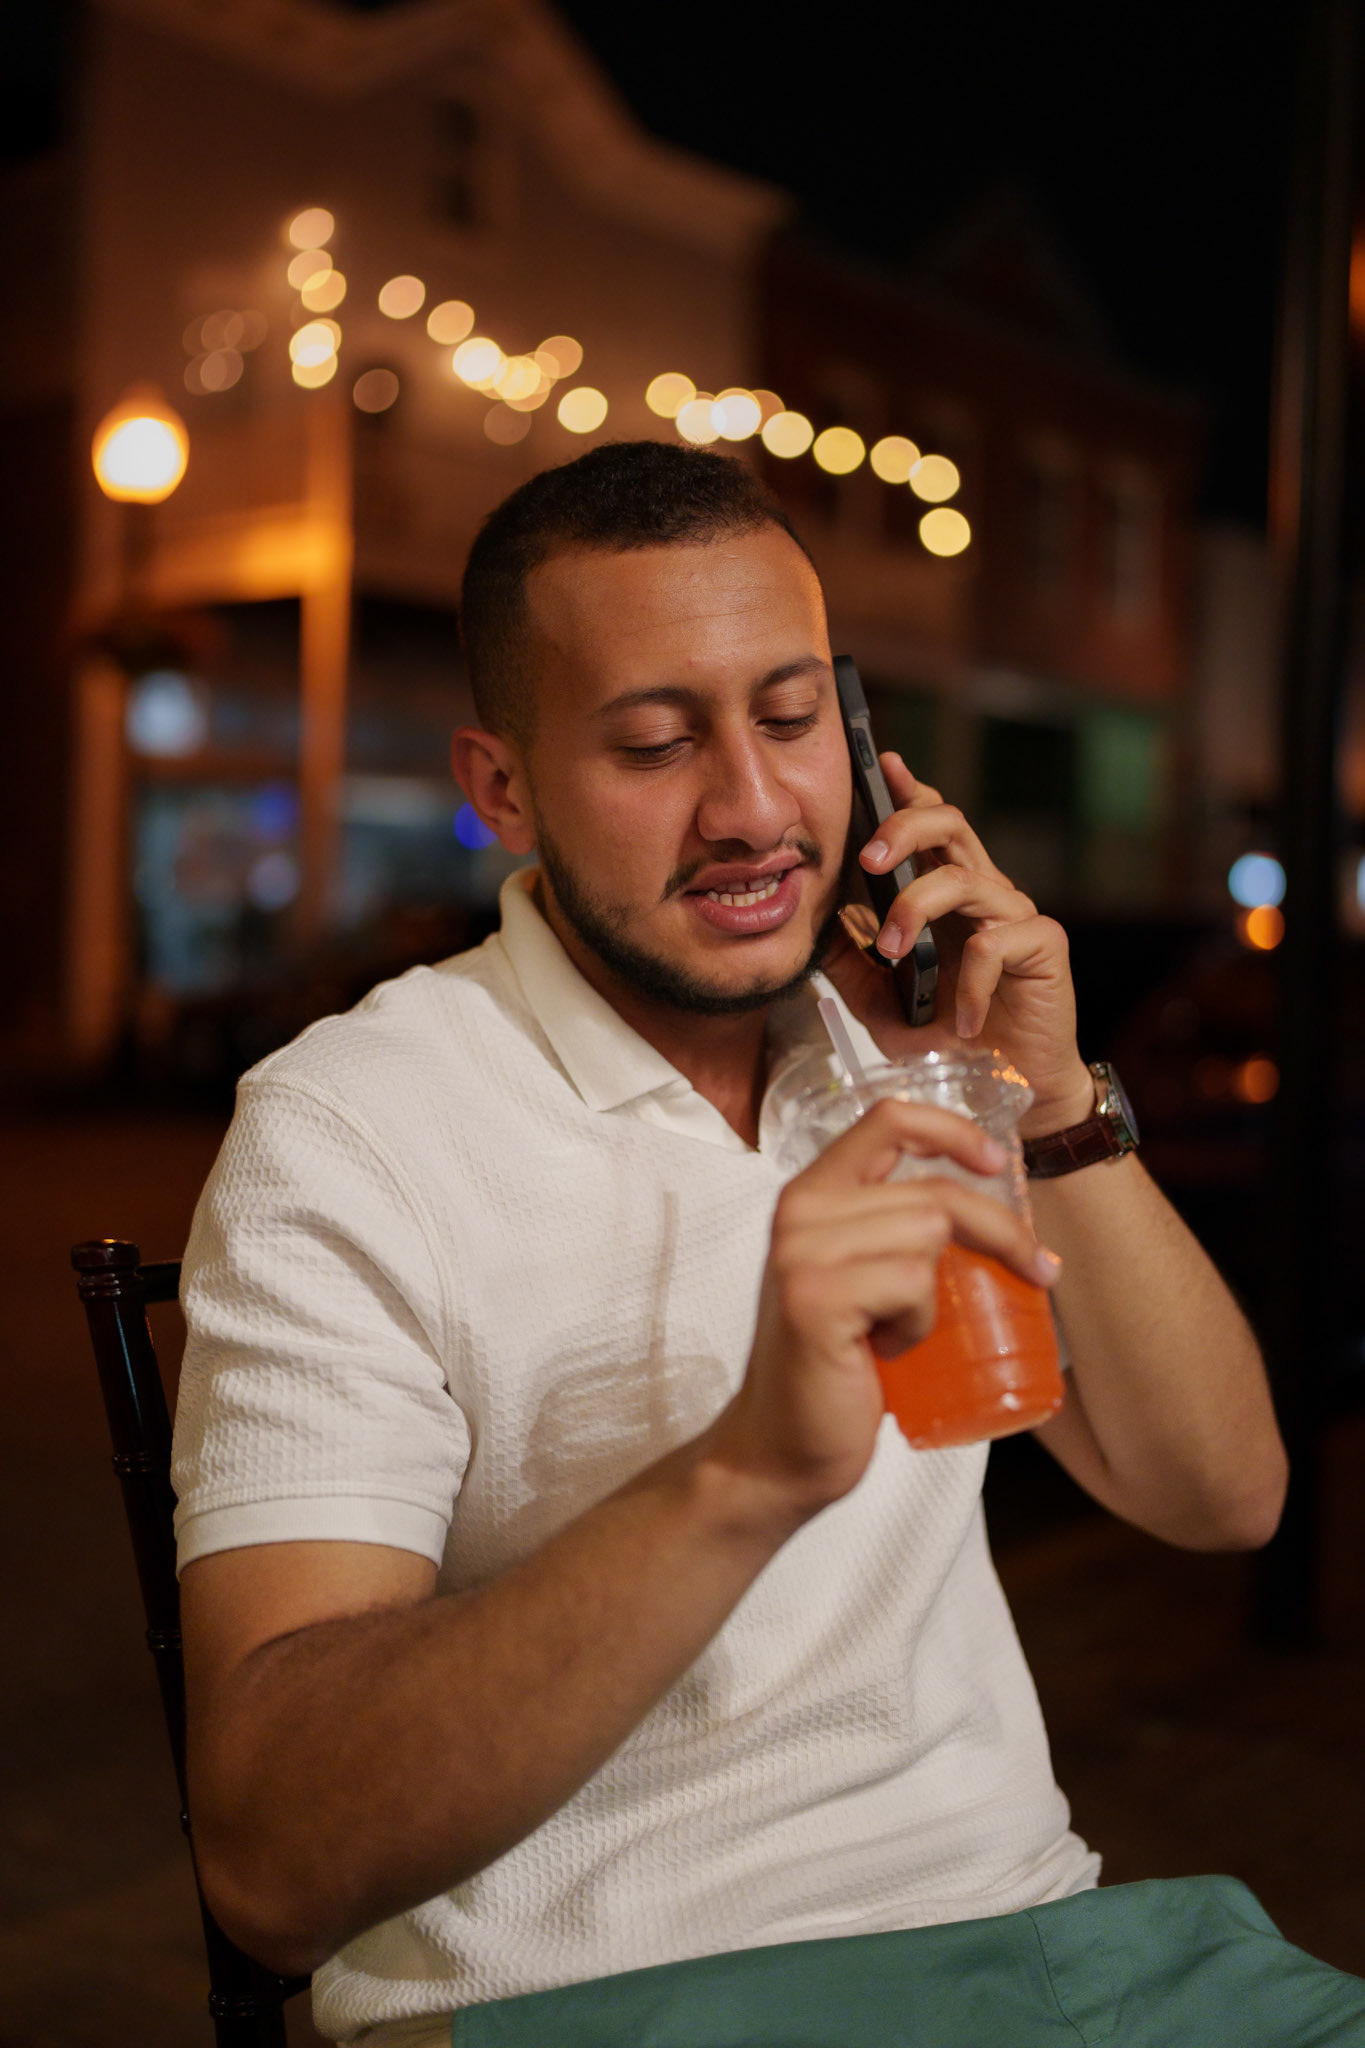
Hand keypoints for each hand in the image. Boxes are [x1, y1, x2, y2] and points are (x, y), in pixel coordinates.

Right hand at [706, 1098, 1061, 1519]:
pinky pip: (912, 1283)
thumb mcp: (863, 1278)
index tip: (997, 1163)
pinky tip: (886, 1351)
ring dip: (939, 1294)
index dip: (953, 1130)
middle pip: (934, 1191)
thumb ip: (894, 1229)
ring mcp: (801, 1254)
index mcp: (810, 1194)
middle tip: (1039, 1272)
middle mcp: (799, 1211)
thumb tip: (999, 1207)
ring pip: (929, 1233)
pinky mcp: (815, 1299)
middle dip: (1001, 1233)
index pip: (888, 1117)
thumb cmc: (837, 1369)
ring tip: (902, 1332)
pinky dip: (919, 1324)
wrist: (783, 1450)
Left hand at [823, 753, 1094, 1136]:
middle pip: (951, 823)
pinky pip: (997, 943)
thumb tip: (813, 926)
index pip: (930, 826)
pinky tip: (964, 1023)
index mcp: (946, 895)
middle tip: (869, 856)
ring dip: (917, 910)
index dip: (909, 792)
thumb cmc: (950, 1039)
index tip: (881, 767)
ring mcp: (1016, 917)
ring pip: (966, 878)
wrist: (1014, 1090)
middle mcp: (982, 894)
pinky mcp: (1044, 947)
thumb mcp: (882, 1004)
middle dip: (905, 827)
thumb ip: (851, 964)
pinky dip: (970, 983)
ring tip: (894, 953)